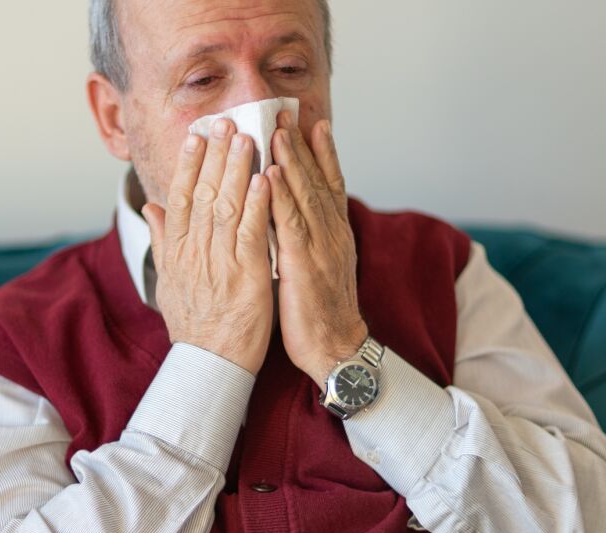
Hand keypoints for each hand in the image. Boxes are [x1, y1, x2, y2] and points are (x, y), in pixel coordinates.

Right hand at [142, 119, 273, 374]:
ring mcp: (219, 261)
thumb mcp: (169, 281)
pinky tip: (266, 178)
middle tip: (225, 121)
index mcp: (177, 251)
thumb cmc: (194, 326)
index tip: (196, 136)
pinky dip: (257, 204)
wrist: (209, 364)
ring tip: (246, 137)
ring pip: (225, 205)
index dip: (187, 164)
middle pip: (201, 193)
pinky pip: (251, 232)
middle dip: (214, 155)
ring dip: (236, 169)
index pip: (180, 198)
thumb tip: (150, 208)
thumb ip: (163, 241)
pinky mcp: (245, 275)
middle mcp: (194, 251)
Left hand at [268, 112, 368, 387]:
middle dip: (301, 144)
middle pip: (317, 180)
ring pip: (304, 194)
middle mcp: (332, 234)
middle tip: (286, 111)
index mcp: (335, 235)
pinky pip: (290, 223)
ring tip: (277, 130)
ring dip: (290, 160)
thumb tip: (296, 217)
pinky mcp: (303, 264)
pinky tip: (269, 174)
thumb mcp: (321, 267)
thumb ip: (310, 238)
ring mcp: (320, 247)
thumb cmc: (322, 312)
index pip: (331, 185)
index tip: (314, 123)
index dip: (323, 153)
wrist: (336, 348)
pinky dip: (281, 196)